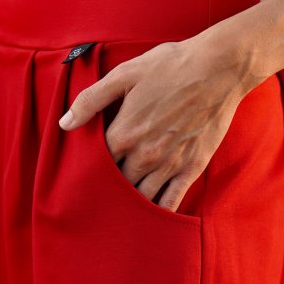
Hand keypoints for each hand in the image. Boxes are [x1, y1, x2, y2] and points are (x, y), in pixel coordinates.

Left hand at [58, 35, 254, 211]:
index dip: (87, 169)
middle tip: (98, 195)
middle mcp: (144, 154)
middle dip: (106, 189)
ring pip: (141, 197)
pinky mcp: (191, 168)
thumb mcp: (125, 74)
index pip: (96, 163)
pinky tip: (150, 217)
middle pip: (116, 184)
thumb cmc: (170, 66)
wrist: (219, 68)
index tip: (82, 172)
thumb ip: (91, 99)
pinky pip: (171, 200)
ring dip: (129, 204)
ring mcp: (169, 164)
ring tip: (120, 208)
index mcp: (124, 132)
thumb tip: (65, 123)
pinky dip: (158, 212)